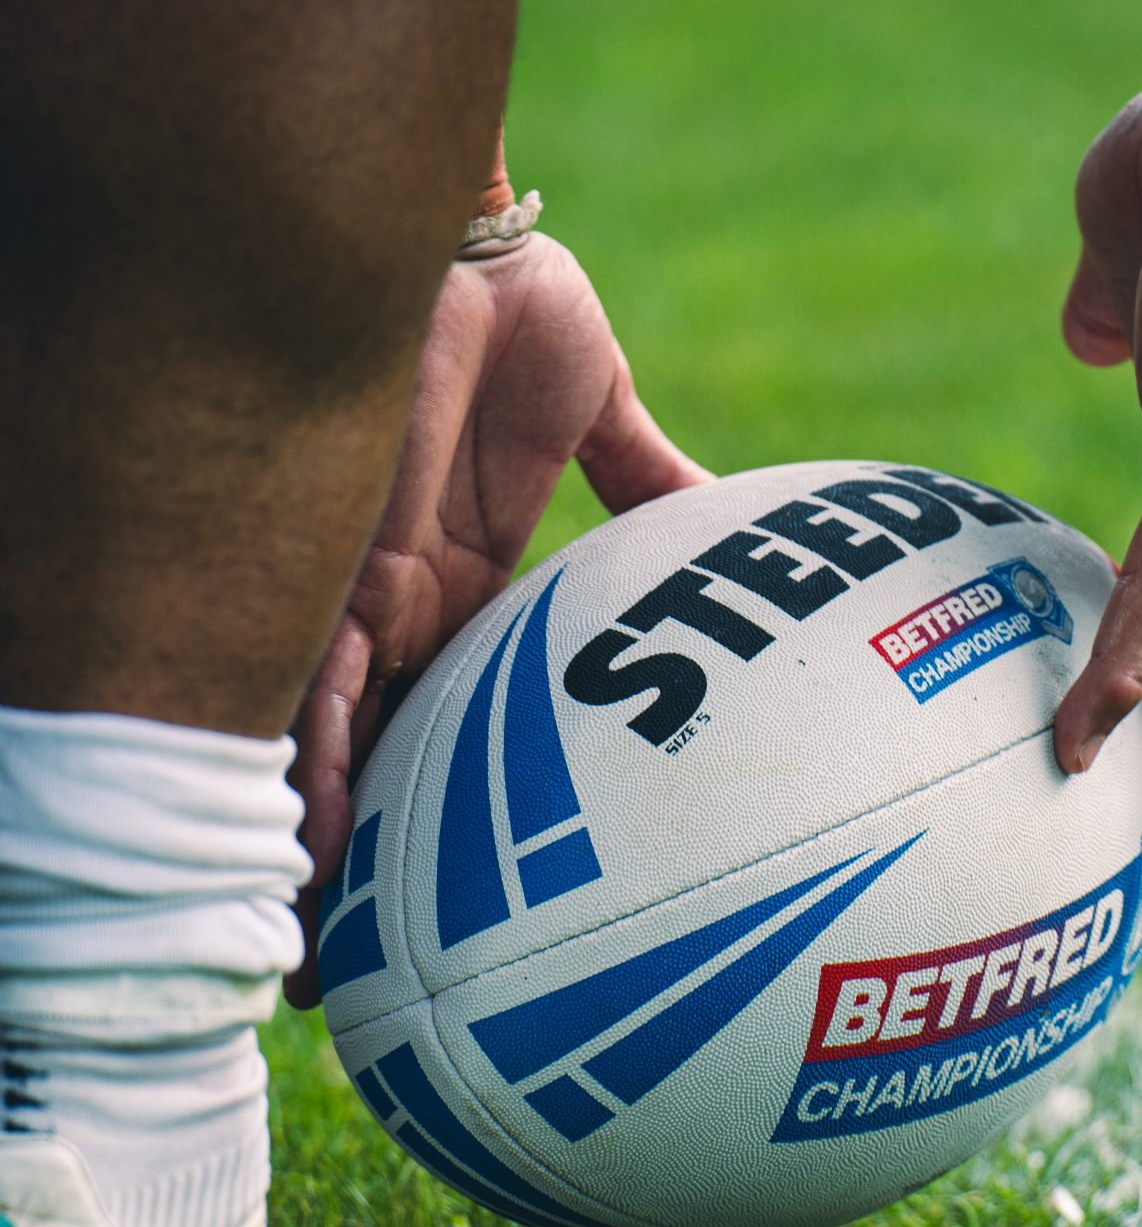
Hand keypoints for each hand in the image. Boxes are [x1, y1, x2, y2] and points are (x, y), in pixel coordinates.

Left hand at [285, 233, 707, 1003]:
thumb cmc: (512, 301)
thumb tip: (742, 510)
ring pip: (318, 764)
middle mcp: (393, 614)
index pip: (444, 723)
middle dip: (353, 874)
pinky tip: (322, 865)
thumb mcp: (598, 411)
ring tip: (313, 971)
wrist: (449, 241)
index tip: (451, 902)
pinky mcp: (341, 574)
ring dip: (315, 864)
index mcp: (456, 588)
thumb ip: (653, 478)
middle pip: (367, 770)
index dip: (438, 810)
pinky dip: (323, 779)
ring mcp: (356, 600)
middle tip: (352, 985)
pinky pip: (322, 698)